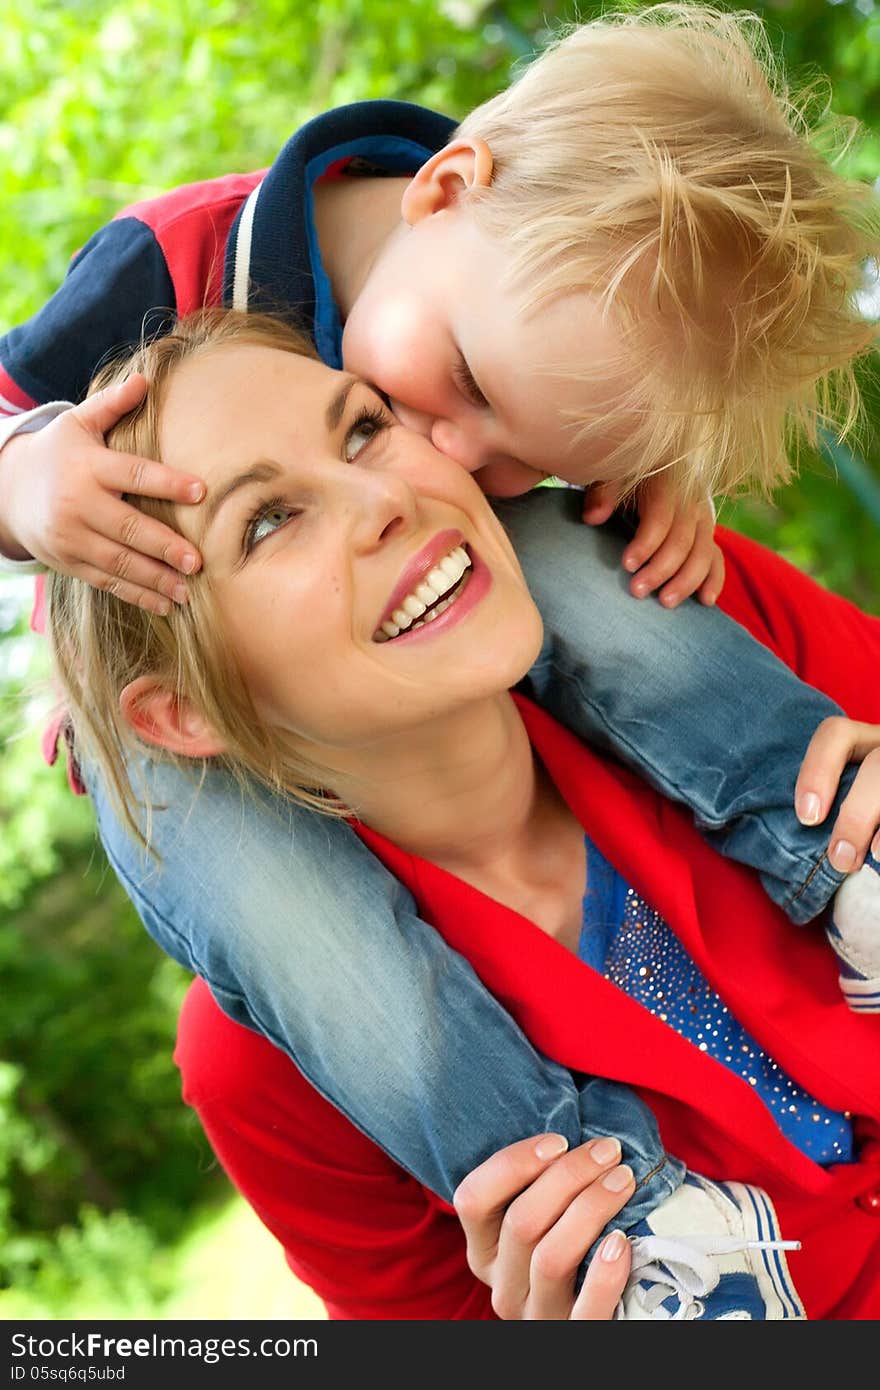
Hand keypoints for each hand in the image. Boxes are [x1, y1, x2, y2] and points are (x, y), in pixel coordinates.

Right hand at [0, 374, 204, 615]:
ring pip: (119, 562)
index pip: (133, 474)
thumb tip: (145, 379)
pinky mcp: (70, 563)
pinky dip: (137, 595)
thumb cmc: (58, 453)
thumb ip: (111, 405)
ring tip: (189, 590)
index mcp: (87, 467)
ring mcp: (72, 538)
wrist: (7, 491)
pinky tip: (166, 603)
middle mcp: (78, 505)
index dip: (167, 483)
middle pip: (127, 528)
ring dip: (156, 579)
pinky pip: (107, 582)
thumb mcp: (78, 424)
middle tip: (198, 560)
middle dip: (164, 546)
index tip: (201, 491)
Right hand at [453, 1133, 633, 1318]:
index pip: (472, 1199)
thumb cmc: (576, 1246)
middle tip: (608, 1151)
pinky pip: (586, 1310)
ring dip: (590, 1209)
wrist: (602, 1313)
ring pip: (550, 1257)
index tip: (559, 1140)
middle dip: (568, 1176)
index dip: (513, 1163)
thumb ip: (544, 1184)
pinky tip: (622, 1241)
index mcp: (484, 1248)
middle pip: (521, 1222)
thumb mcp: (545, 1219)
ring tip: (623, 1180)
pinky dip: (604, 1274)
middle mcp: (501, 1284)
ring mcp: (534, 1315)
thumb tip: (578, 1130)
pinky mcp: (573, 1336)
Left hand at [582, 474, 723, 607]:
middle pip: (682, 541)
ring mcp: (703, 521)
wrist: (649, 471)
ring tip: (665, 603)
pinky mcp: (707, 536)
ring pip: (703, 553)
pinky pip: (717, 559)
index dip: (646, 543)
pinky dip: (714, 580)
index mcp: (667, 484)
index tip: (627, 565)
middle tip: (637, 592)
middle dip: (661, 570)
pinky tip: (705, 601)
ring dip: (686, 581)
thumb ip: (603, 492)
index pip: (661, 518)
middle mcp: (691, 502)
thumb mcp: (611, 476)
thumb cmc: (624, 479)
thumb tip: (593, 517)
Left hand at [795, 717, 879, 871]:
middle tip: (841, 858)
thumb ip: (828, 805)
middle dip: (856, 814)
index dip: (817, 770)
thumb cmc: (863, 811)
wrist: (877, 816)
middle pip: (877, 765)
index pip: (836, 733)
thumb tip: (790, 845)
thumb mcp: (847, 795)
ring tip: (875, 858)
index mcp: (866, 741)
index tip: (806, 817)